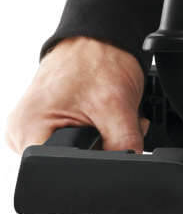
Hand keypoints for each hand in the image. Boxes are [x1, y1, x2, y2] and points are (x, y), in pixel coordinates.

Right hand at [5, 37, 146, 153]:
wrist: (96, 41)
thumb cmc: (97, 63)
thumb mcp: (117, 108)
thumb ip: (123, 144)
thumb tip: (129, 166)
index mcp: (27, 131)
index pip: (57, 172)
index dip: (92, 164)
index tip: (108, 141)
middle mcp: (21, 133)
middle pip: (67, 167)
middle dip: (100, 151)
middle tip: (110, 123)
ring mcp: (31, 129)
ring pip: (74, 156)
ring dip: (99, 142)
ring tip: (103, 116)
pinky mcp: (44, 126)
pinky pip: (72, 143)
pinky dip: (92, 134)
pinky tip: (97, 118)